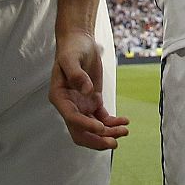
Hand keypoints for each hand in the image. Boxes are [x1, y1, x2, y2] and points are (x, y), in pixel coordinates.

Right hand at [49, 30, 129, 150]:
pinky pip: (103, 118)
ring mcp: (81, 106)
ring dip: (108, 133)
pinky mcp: (92, 102)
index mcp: (59, 97)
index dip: (86, 126)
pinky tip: (125, 121)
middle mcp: (69, 106)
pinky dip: (113, 123)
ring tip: (125, 131)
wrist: (79, 41)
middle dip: (96, 140)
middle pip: (80, 132)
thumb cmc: (72, 48)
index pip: (71, 118)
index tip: (101, 128)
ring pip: (93, 128)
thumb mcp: (71, 59)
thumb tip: (86, 91)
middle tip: (113, 143)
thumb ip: (76, 75)